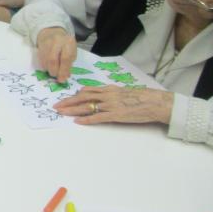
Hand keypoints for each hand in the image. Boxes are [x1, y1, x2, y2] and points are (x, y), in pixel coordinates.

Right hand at [35, 27, 76, 82]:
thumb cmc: (65, 44)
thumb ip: (69, 63)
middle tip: (56, 76)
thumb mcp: (71, 51)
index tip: (63, 79)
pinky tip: (48, 66)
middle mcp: (56, 41)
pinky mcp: (39, 47)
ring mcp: (46, 43)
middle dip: (54, 71)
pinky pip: (41, 60)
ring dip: (49, 69)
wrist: (51, 32)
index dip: (63, 70)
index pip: (65, 58)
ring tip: (53, 71)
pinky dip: (45, 66)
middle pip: (53, 59)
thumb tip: (65, 76)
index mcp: (68, 42)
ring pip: (45, 60)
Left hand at [54, 85, 173, 124]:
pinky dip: (86, 119)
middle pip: (83, 97)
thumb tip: (102, 97)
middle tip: (56, 106)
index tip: (65, 99)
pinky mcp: (116, 115)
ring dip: (72, 110)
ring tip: (61, 113)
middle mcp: (108, 95)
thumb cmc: (142, 98)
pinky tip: (77, 121)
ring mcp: (111, 105)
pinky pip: (98, 117)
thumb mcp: (125, 93)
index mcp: (110, 89)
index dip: (74, 95)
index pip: (87, 91)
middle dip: (68, 101)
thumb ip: (112, 95)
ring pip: (87, 106)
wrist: (156, 102)